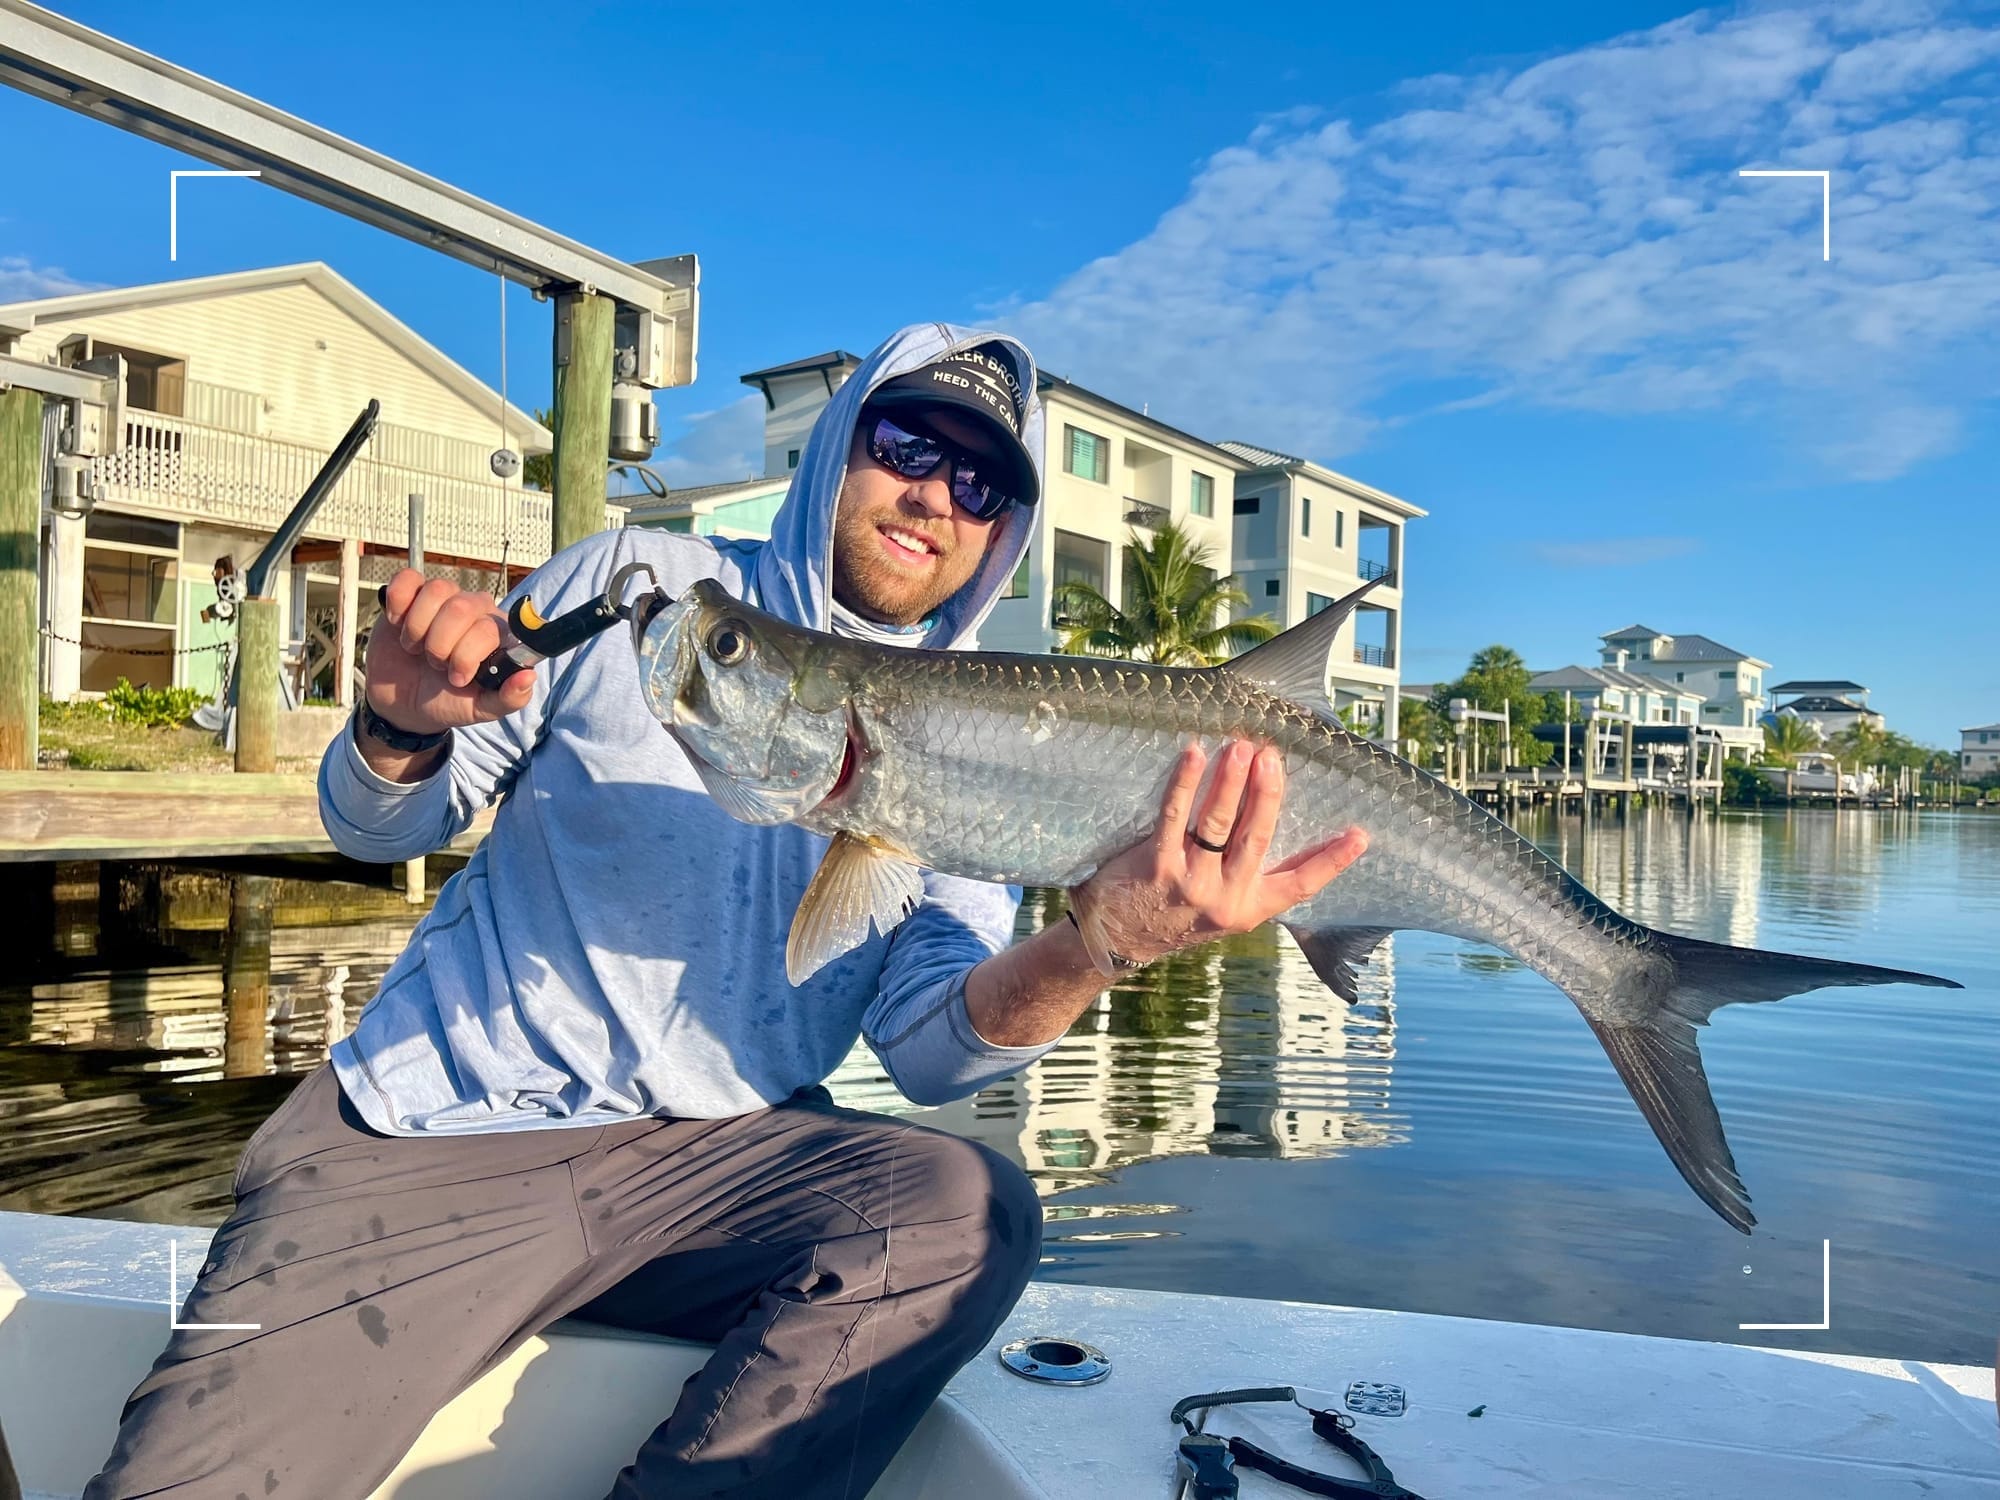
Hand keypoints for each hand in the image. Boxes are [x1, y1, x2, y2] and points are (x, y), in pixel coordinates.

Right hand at [365, 569, 533, 735]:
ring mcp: (445, 599)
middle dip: (439, 646)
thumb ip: (510, 698)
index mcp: (499, 634)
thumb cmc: (448, 701)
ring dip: (417, 629)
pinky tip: (398, 624)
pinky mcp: (413, 593)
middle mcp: (477, 610)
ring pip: (436, 591)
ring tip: (417, 648)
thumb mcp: (481, 709)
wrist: (403, 703)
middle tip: (435, 664)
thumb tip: (529, 676)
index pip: (486, 630)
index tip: (456, 678)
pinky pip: (407, 579)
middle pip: (460, 608)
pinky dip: (398, 604)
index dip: (465, 656)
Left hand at [1067, 739, 1368, 973]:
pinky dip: (1185, 783)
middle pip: (1256, 838)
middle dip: (1267, 794)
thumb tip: (1283, 830)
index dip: (1332, 861)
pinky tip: (1193, 754)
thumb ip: (1249, 877)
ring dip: (1230, 781)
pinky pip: (1174, 816)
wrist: (1116, 940)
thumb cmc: (1170, 912)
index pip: (1299, 884)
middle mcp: (1224, 898)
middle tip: (1272, 756)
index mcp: (1248, 909)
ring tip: (1240, 747)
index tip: (1361, 835)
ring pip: (1218, 824)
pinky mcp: (1155, 866)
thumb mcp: (1221, 910)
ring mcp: (1189, 883)